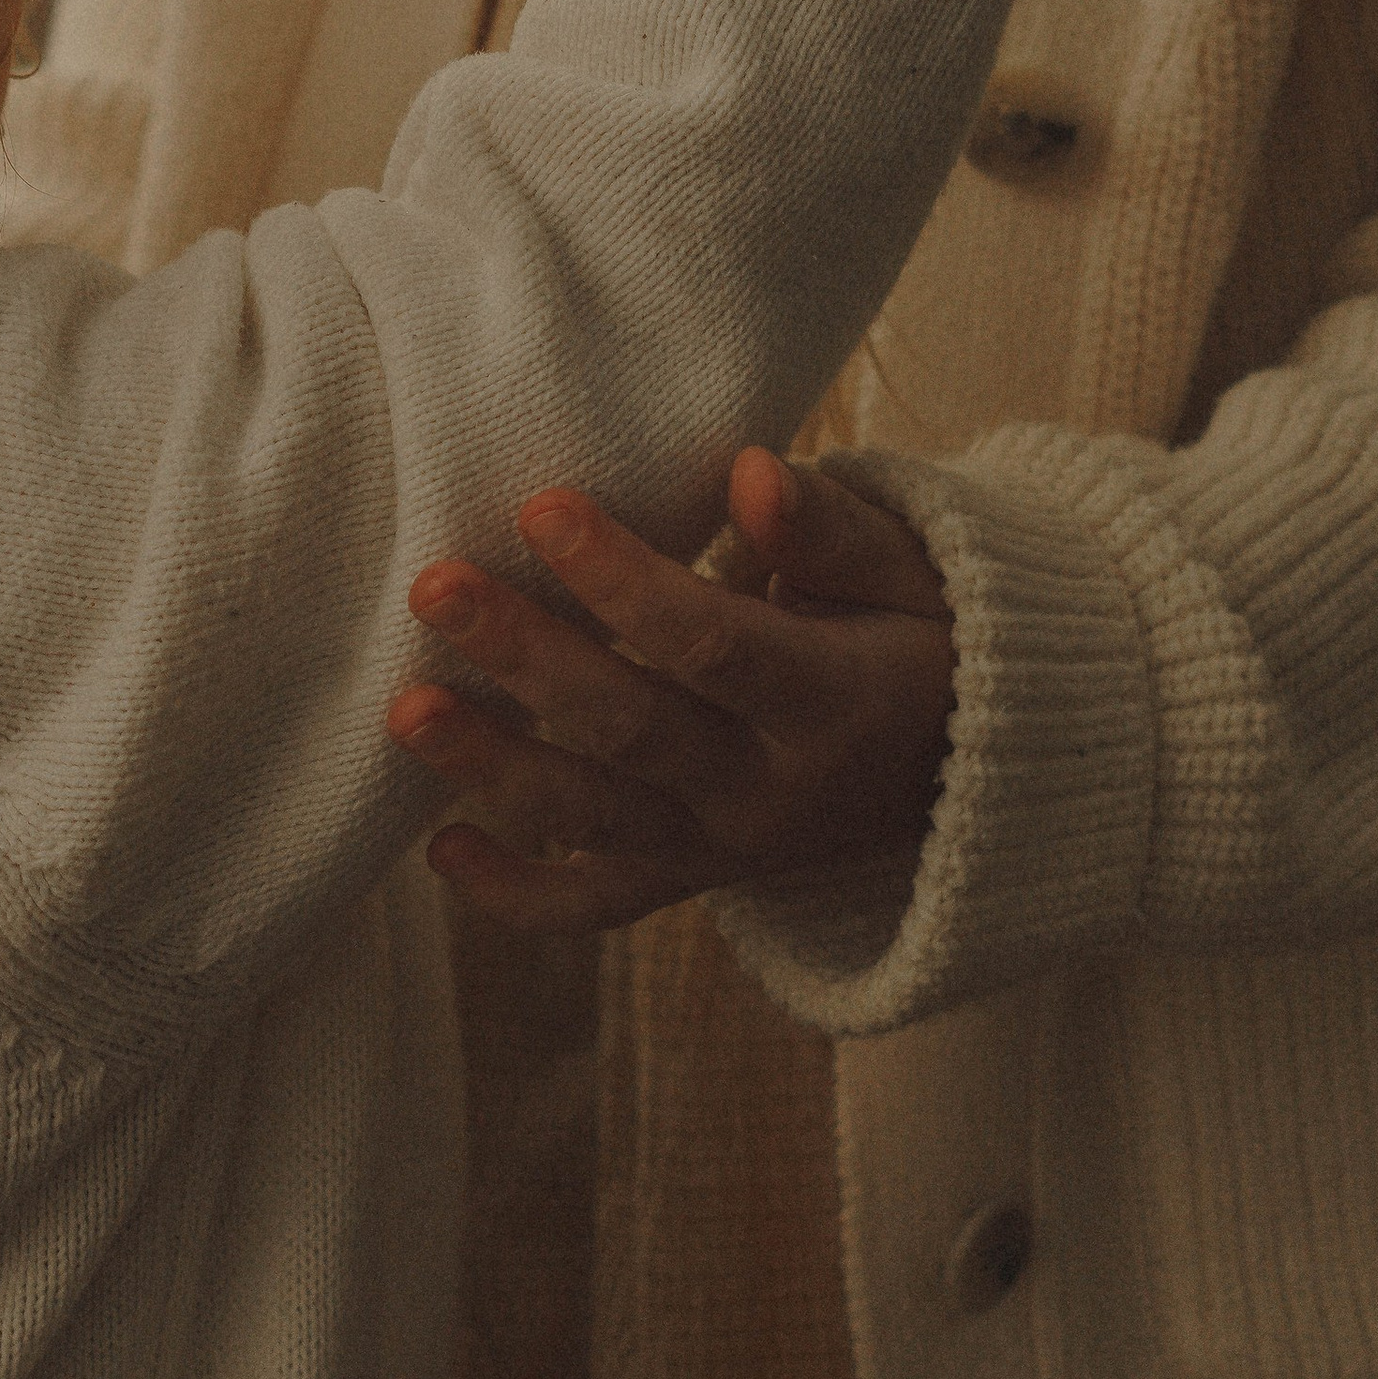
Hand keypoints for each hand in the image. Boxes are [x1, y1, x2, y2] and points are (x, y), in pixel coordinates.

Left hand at [384, 450, 953, 932]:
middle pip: (631, 729)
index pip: (713, 645)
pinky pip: (599, 907)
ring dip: (493, 769)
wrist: (972, 772)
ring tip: (406, 710)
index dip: (624, 581)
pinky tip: (437, 852)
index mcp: (831, 702)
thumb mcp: (909, 574)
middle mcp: (770, 790)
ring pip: (595, 820)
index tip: (541, 506)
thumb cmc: (922, 637)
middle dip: (528, 658)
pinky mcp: (691, 877)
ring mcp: (723, 846)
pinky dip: (518, 898)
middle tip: (434, 585)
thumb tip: (751, 472)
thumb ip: (827, 529)